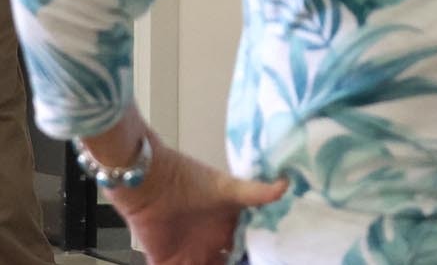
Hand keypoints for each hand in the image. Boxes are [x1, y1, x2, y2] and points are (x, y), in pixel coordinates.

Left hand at [106, 139, 286, 264]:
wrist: (151, 180)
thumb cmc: (188, 179)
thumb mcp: (226, 188)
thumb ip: (255, 192)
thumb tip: (285, 185)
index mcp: (225, 228)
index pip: (244, 250)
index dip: (256, 256)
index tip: (273, 258)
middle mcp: (209, 244)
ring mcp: (188, 255)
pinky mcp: (166, 262)